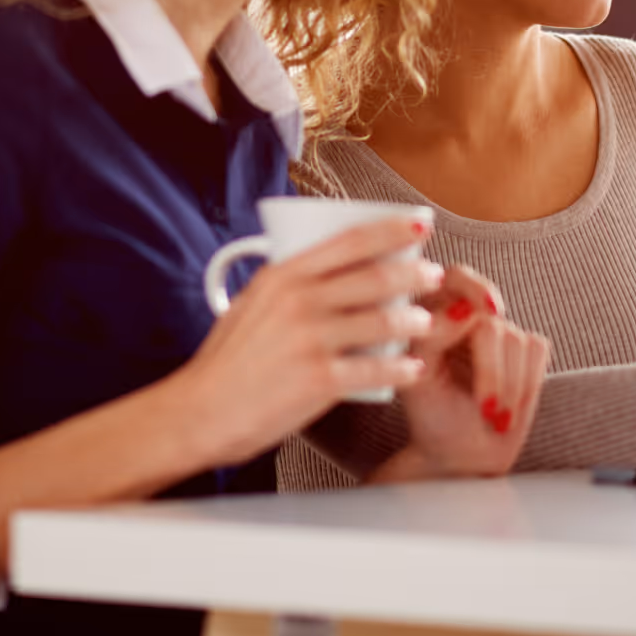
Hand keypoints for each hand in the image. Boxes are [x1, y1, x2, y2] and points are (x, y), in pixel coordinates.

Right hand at [178, 216, 443, 465]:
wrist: (200, 410)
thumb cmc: (225, 361)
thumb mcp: (251, 303)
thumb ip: (288, 284)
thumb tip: (323, 271)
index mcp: (283, 276)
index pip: (349, 241)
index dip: (391, 230)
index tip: (418, 225)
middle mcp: (299, 300)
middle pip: (374, 277)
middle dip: (414, 274)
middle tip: (434, 275)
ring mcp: (310, 338)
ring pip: (383, 321)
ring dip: (415, 320)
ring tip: (425, 322)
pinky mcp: (319, 379)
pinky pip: (376, 369)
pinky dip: (401, 368)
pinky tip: (412, 368)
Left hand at [379, 266, 548, 480]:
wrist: (461, 452)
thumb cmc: (431, 414)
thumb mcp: (417, 380)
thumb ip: (432, 339)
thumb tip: (462, 311)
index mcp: (431, 311)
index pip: (456, 277)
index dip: (475, 288)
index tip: (491, 311)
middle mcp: (466, 314)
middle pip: (492, 323)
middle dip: (492, 371)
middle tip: (485, 406)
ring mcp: (499, 330)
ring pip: (517, 339)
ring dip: (508, 387)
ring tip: (491, 413)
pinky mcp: (526, 348)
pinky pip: (538, 349)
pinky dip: (526, 384)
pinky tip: (507, 405)